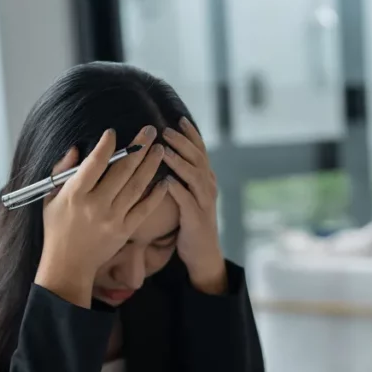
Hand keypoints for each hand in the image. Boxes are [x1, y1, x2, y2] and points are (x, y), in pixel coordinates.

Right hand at [36, 126, 167, 306]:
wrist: (68, 264)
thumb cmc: (57, 228)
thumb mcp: (50, 198)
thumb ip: (62, 172)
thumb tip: (77, 149)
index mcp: (75, 195)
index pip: (94, 164)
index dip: (105, 146)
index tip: (114, 132)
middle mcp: (95, 205)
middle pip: (121, 171)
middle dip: (137, 148)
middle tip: (150, 130)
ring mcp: (112, 219)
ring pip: (136, 187)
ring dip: (150, 166)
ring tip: (160, 149)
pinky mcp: (124, 231)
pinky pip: (144, 209)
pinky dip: (155, 195)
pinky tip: (165, 181)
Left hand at [162, 117, 226, 294]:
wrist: (203, 253)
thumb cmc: (190, 222)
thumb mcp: (190, 194)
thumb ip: (183, 176)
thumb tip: (166, 154)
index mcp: (206, 179)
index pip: (200, 150)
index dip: (191, 134)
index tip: (178, 118)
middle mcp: (208, 187)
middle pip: (198, 158)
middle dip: (182, 142)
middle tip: (165, 130)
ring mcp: (204, 202)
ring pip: (194, 176)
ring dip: (179, 162)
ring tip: (163, 150)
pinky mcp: (196, 218)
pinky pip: (187, 200)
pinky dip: (177, 189)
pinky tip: (166, 181)